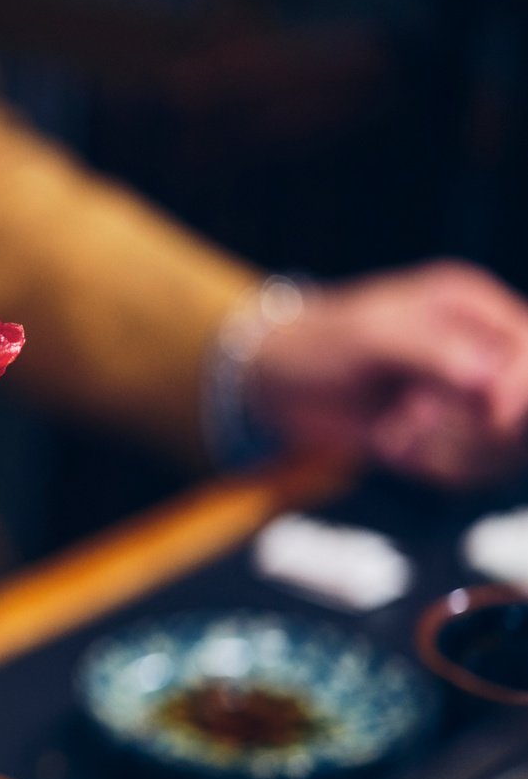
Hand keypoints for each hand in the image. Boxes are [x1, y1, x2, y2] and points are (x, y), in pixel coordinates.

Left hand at [248, 261, 527, 486]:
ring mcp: (469, 397)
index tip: (492, 416)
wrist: (276, 385)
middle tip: (410, 416)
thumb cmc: (316, 345)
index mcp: (471, 308)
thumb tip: (489, 379)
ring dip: (445, 450)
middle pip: (523, 408)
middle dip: (472, 426)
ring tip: (393, 429)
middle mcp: (481, 350)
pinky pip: (472, 470)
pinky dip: (432, 466)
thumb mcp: (370, 337)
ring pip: (504, 447)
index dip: (520, 390)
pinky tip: (392, 445)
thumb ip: (434, 352)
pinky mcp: (451, 436)